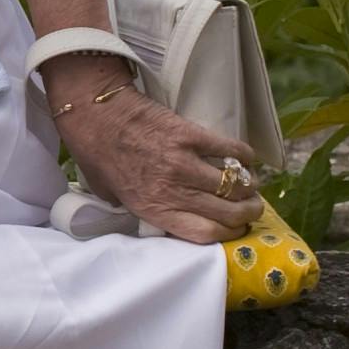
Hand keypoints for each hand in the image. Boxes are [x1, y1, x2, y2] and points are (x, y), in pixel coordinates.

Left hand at [48, 57, 261, 245]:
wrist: (95, 113)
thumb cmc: (100, 155)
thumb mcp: (114, 197)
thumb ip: (141, 209)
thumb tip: (161, 216)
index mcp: (154, 209)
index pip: (207, 234)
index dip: (229, 235)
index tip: (235, 228)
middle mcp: (173, 190)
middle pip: (229, 213)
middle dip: (248, 214)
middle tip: (252, 208)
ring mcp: (184, 162)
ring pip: (235, 185)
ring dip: (250, 188)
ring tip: (250, 185)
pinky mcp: (192, 135)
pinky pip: (231, 150)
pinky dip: (245, 156)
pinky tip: (247, 159)